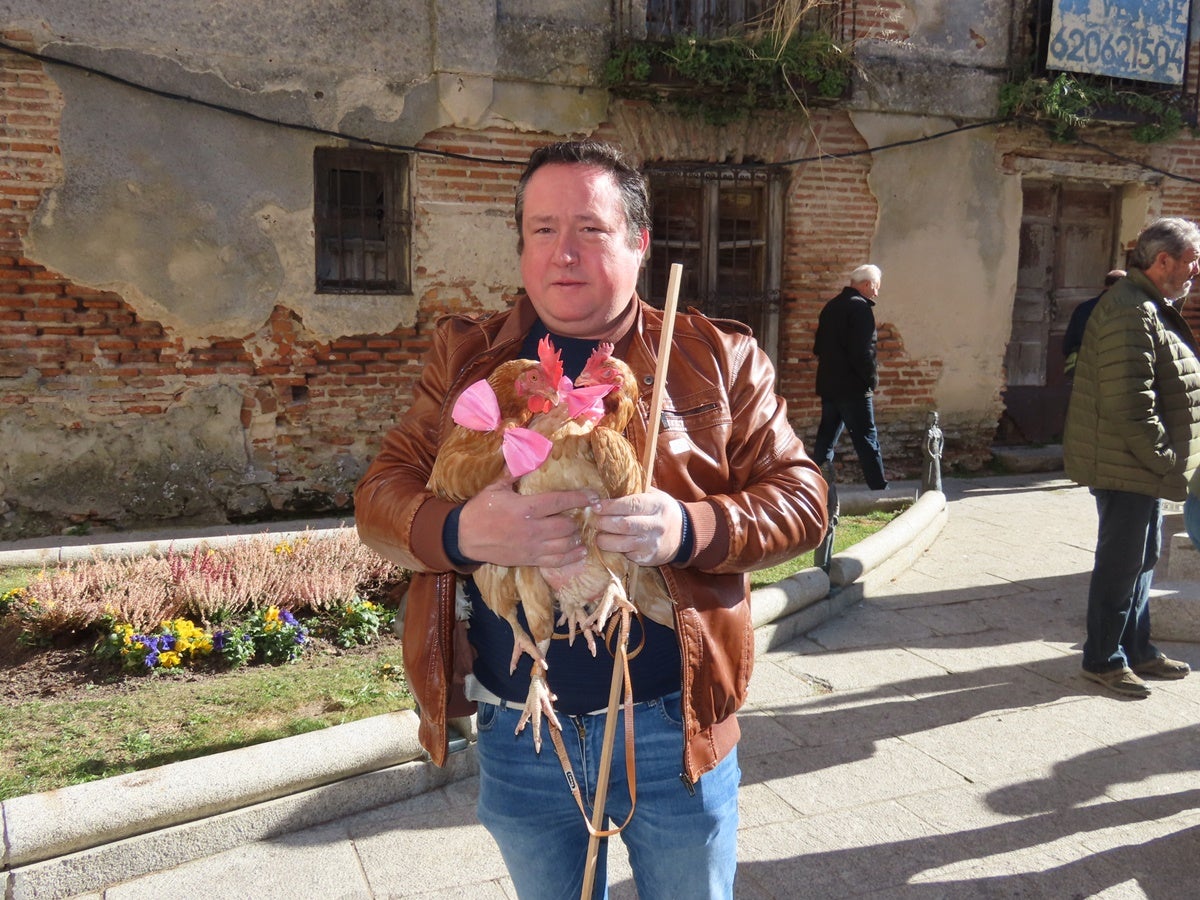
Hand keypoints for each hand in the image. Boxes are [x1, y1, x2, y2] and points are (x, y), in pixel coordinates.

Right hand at [458, 476, 593, 567]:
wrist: (464, 537)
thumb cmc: (480, 510)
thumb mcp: (495, 487)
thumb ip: (513, 472)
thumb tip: (526, 454)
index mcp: (526, 508)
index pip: (560, 502)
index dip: (580, 498)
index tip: (594, 496)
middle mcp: (532, 529)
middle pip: (567, 526)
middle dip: (578, 520)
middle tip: (583, 515)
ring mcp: (532, 546)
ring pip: (564, 545)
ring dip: (576, 538)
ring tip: (581, 532)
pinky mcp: (528, 560)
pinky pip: (555, 561)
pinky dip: (571, 557)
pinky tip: (580, 551)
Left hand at [592, 488, 682, 566]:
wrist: (683, 535)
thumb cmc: (661, 511)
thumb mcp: (654, 496)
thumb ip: (634, 492)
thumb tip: (604, 488)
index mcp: (657, 505)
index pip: (631, 504)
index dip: (610, 506)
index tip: (596, 505)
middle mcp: (656, 525)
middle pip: (624, 525)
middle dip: (603, 522)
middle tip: (593, 520)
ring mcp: (652, 543)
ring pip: (622, 543)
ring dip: (604, 539)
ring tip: (597, 534)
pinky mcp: (647, 558)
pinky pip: (626, 554)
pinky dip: (614, 550)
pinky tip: (609, 544)